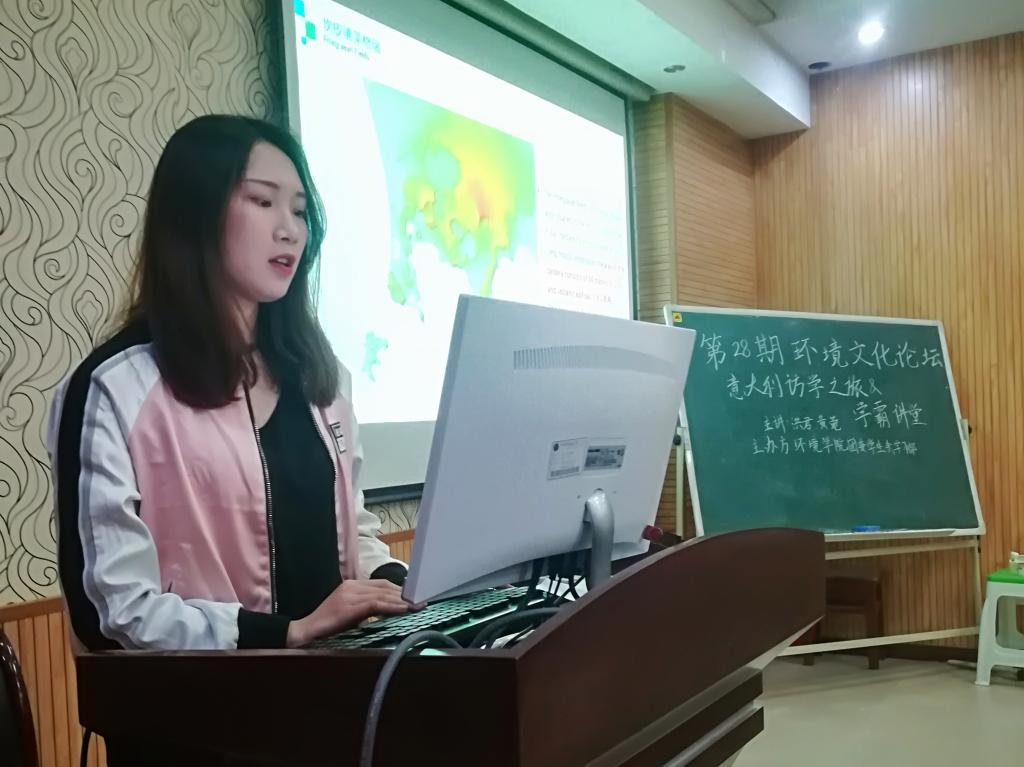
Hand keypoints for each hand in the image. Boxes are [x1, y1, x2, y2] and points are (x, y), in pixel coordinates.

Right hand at [286, 580, 410, 646]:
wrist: (307, 630)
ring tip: (418, 605)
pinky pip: (375, 604)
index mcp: (352, 585)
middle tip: (422, 600)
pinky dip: (392, 607)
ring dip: (403, 601)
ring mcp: (350, 594)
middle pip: (385, 587)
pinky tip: (403, 610)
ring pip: (383, 594)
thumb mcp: (351, 614)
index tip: (414, 596)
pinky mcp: (349, 606)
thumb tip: (387, 611)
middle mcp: (352, 586)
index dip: (399, 590)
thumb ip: (366, 608)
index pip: (381, 584)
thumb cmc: (328, 625)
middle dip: (405, 594)